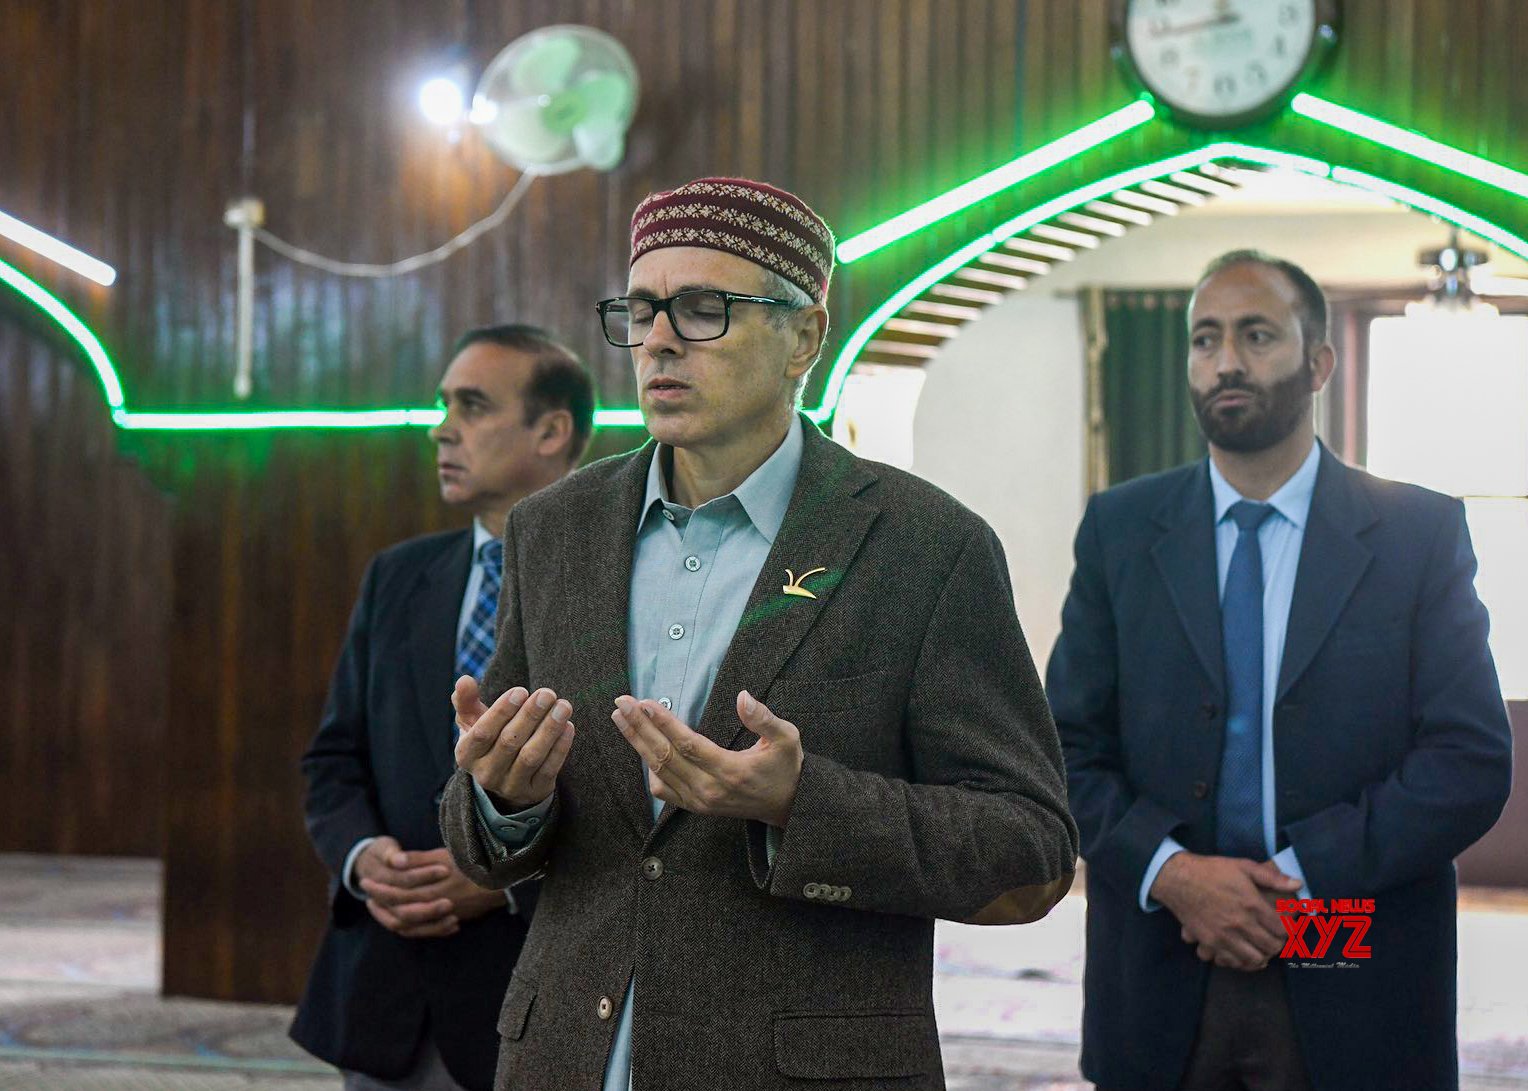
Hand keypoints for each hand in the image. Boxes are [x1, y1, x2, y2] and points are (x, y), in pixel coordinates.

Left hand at [359, 846, 506, 936]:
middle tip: (367, 894)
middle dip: (380, 903)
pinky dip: (409, 927)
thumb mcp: (445, 855)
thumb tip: (395, 861)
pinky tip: (401, 919)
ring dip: (390, 917)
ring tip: (379, 907)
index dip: (378, 889)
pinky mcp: (450, 921)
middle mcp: (434, 907)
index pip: (396, 893)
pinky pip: (423, 931)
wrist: (502, 882)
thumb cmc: (473, 863)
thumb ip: (418, 860)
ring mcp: (441, 917)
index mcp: (431, 889)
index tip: (365, 882)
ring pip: (408, 926)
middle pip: (398, 911)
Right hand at [453, 675, 574, 809]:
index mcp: (466, 754)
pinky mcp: (534, 792)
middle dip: (530, 715)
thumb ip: (467, 701)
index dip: (502, 711)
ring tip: (563, 706)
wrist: (507, 778)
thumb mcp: (473, 723)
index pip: (483, 732)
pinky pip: (549, 769)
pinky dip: (560, 747)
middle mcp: (486, 774)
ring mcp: (510, 786)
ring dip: (549, 729)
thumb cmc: (490, 740)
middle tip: (547, 693)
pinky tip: (568, 726)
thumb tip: (464, 680)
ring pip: (531, 756)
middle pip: (509, 742)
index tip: (521, 690)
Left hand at [611, 690, 802, 826]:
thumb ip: (764, 718)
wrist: (787, 806)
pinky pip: (663, 790)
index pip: (688, 744)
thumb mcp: (786, 738)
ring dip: (637, 743)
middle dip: (640, 727)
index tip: (645, 703)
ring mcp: (700, 801)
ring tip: (621, 717)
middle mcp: (710, 789)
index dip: (664, 723)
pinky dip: (648, 769)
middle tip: (622, 703)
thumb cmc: (785, 767)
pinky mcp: (695, 807)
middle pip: (665, 756)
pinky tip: (642, 747)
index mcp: (731, 770)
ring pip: (658, 771)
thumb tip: (742, 697)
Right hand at [1150, 853, 1301, 970]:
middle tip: (1275, 939)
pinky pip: (1232, 962)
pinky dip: (1241, 961)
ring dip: (1261, 956)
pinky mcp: (1210, 943)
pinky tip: (1242, 953)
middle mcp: (1241, 924)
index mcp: (1252, 905)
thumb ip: (1272, 877)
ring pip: (1254, 959)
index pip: (1283, 930)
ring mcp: (1224, 936)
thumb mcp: (1243, 866)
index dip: (1288, 931)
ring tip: (1260, 948)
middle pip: (1271, 947)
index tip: (1285, 928)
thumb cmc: (1212, 871)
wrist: (1178, 879)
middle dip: (1277, 945)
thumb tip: (1298, 884)